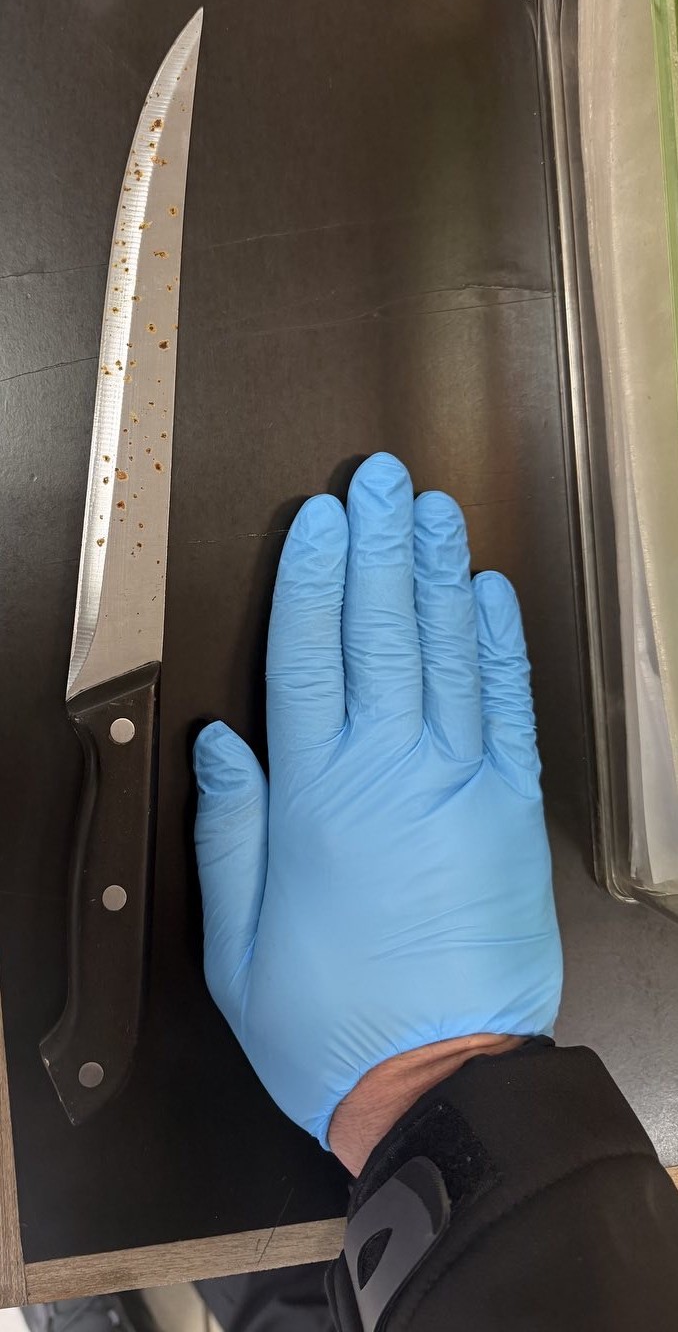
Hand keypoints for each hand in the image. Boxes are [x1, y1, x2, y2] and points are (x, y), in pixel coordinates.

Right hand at [194, 453, 561, 1156]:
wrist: (443, 1083)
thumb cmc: (331, 1021)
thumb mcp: (237, 943)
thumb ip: (230, 831)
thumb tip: (221, 744)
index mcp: (317, 797)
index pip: (310, 655)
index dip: (314, 576)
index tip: (319, 517)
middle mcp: (391, 771)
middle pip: (382, 631)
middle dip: (378, 546)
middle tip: (379, 479)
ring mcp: (462, 783)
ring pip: (446, 651)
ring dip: (437, 572)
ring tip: (430, 509)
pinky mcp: (512, 810)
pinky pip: (507, 707)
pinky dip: (499, 644)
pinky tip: (488, 593)